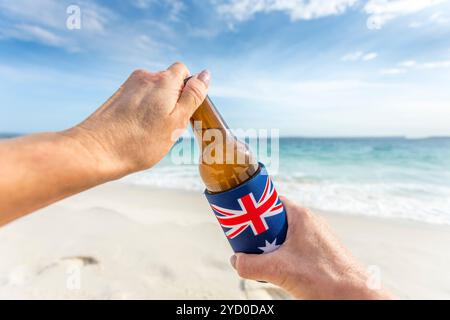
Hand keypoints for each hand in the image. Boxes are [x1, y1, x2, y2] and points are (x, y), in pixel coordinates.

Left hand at [65, 62, 209, 177]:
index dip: (188, 90)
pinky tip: (137, 131)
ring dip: (157, 107)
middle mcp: (145, 77)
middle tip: (169, 127)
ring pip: (153, 93)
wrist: (97, 151)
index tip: (185, 112)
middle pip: (168, 82)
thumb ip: (193, 96)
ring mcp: (128, 86)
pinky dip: (142, 112)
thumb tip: (205, 74)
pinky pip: (138, 100)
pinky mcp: (116, 97)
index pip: (184, 71)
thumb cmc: (140, 141)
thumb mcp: (177, 121)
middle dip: (173, 100)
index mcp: (164, 81)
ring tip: (151, 132)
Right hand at [230, 197, 393, 299]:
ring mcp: (316, 236)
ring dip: (270, 244)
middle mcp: (309, 221)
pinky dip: (283, 252)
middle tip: (247, 242)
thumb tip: (236, 261)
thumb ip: (251, 265)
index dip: (253, 207)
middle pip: (275, 218)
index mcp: (300, 216)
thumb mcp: (280, 270)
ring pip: (284, 233)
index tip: (240, 218)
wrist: (355, 295)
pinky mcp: (320, 250)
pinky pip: (295, 245)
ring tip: (262, 258)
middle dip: (259, 230)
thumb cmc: (324, 278)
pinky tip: (280, 268)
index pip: (270, 200)